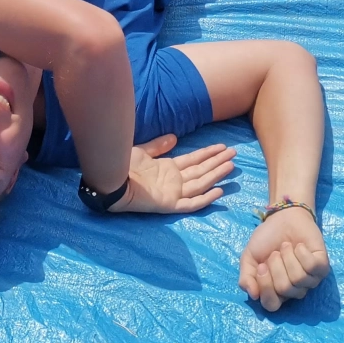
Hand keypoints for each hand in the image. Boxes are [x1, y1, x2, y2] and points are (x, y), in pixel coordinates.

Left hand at [109, 135, 235, 214]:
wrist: (110, 179)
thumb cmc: (122, 166)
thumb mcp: (142, 151)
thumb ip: (158, 146)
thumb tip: (175, 137)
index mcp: (167, 169)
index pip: (193, 161)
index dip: (208, 154)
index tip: (222, 147)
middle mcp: (173, 181)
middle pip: (201, 170)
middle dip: (217, 162)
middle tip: (233, 153)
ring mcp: (172, 193)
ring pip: (200, 183)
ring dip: (216, 174)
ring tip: (231, 165)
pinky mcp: (169, 204)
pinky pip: (191, 203)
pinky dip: (205, 198)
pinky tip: (219, 190)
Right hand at [238, 207, 329, 311]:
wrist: (283, 218)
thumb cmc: (267, 239)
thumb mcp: (249, 258)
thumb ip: (246, 277)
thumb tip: (253, 296)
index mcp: (276, 291)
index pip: (271, 305)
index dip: (266, 287)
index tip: (261, 266)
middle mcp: (294, 289)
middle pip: (284, 289)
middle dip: (276, 266)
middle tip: (275, 253)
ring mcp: (310, 280)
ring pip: (299, 278)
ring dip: (289, 257)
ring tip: (286, 246)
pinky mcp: (323, 267)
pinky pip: (312, 267)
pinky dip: (302, 253)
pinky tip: (300, 246)